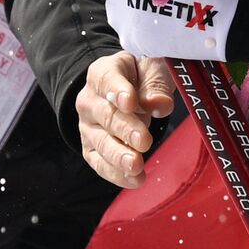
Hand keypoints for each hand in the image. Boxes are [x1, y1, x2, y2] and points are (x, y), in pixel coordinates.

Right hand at [76, 50, 175, 188]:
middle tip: (144, 141)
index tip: (131, 102)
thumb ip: (156, 84)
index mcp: (102, 72)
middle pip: (105, 115)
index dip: (118, 91)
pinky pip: (100, 163)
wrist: (127, 89)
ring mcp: (87, 126)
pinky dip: (117, 174)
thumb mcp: (152, 68)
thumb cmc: (142, 75)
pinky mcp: (91, 148)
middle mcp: (88, 100)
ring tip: (136, 166)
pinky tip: (135, 180)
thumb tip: (161, 104)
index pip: (107, 79)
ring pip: (100, 143)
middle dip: (125, 129)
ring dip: (119, 156)